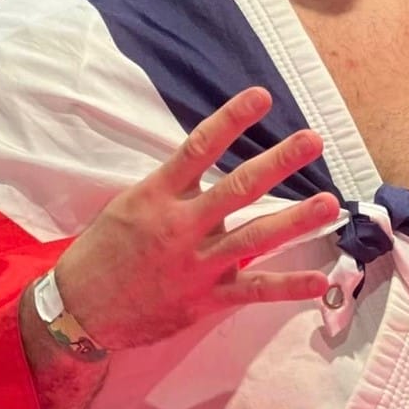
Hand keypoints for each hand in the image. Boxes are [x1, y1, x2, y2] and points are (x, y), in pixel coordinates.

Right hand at [53, 87, 336, 350]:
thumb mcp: (130, 204)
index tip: (261, 96)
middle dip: (279, 163)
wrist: (79, 312)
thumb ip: (174, 188)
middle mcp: (180, 226)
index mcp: (157, 195)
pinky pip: (253, 291)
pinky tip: (320, 280)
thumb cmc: (104, 250)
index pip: (199, 147)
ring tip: (329, 203)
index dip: (231, 120)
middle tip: (312, 140)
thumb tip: (213, 167)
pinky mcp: (205, 299)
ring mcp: (196, 264)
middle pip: (237, 188)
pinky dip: (289, 286)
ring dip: (296, 220)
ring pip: (254, 239)